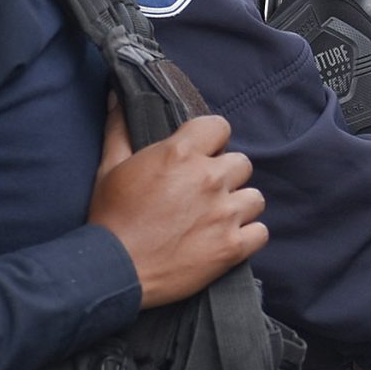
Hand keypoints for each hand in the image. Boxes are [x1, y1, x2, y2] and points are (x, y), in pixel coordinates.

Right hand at [89, 104, 266, 306]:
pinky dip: (248, 236)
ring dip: (238, 205)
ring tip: (215, 217)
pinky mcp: (232, 247)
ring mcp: (224, 214)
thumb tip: (118, 97)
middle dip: (224, 175)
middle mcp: (209, 179)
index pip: (220, 126)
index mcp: (180, 154)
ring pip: (254, 197)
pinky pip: (261, 232)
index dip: (211, 139)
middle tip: (203, 192)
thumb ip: (120, 129)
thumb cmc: (110, 218)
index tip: (201, 154)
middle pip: (240, 163)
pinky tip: (227, 239)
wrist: (113, 272)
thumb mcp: (109, 168)